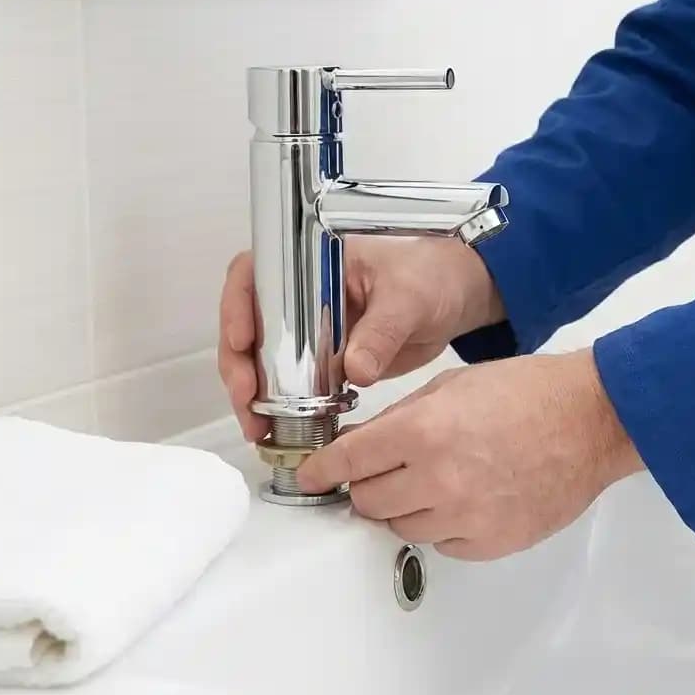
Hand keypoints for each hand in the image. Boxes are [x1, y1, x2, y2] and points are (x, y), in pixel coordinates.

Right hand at [218, 238, 504, 440]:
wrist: (458, 299)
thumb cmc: (433, 276)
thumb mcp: (409, 297)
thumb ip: (383, 330)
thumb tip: (356, 368)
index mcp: (312, 263)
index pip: (254, 275)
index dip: (236, 306)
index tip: (240, 341)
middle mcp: (301, 296)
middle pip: (248, 326)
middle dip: (239, 365)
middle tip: (248, 400)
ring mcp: (310, 330)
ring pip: (263, 360)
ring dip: (254, 394)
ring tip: (259, 428)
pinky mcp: (325, 361)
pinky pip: (293, 383)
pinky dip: (282, 407)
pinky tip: (279, 431)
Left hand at [296, 349, 644, 559]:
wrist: (590, 422)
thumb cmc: (530, 394)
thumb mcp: (451, 385)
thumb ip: (399, 417)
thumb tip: (361, 444)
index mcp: (424, 431)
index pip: (349, 462)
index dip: (323, 470)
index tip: (312, 475)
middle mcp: (439, 479)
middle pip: (368, 501)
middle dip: (366, 485)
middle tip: (380, 472)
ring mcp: (466, 517)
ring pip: (401, 528)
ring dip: (403, 507)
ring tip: (431, 481)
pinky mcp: (490, 542)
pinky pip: (442, 545)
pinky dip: (441, 526)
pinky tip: (460, 499)